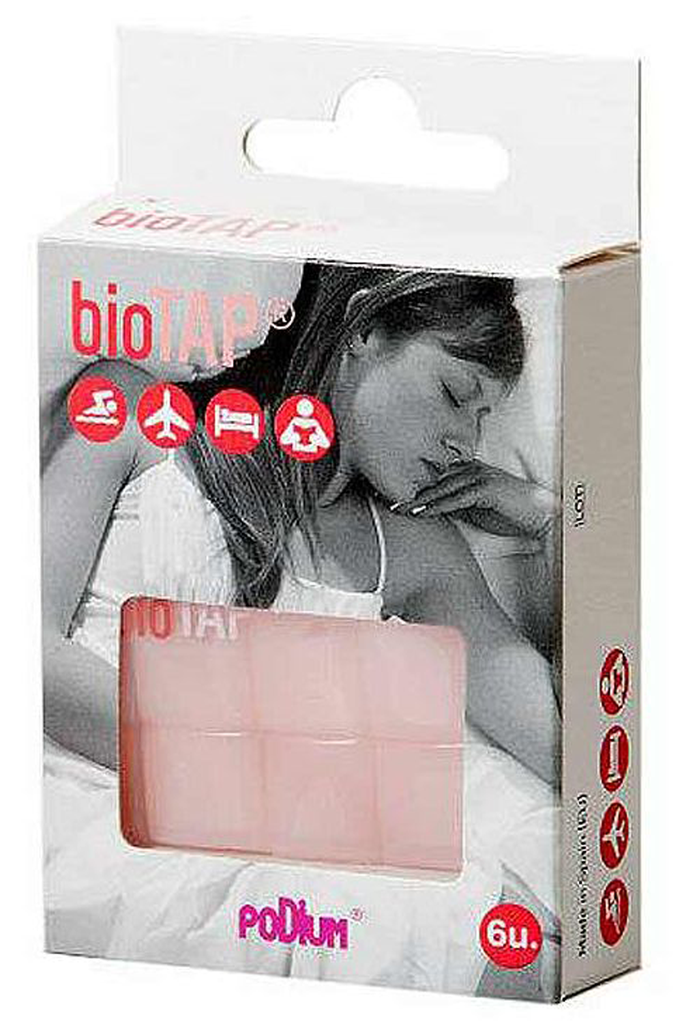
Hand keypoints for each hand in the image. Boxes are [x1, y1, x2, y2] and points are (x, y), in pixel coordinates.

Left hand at [397, 460, 557, 539]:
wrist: (539, 516)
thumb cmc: (508, 512)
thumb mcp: (474, 508)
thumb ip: (452, 504)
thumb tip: (429, 509)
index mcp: (466, 469)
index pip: (432, 473)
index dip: (409, 481)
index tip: (385, 490)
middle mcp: (471, 467)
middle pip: (432, 477)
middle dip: (406, 487)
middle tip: (380, 496)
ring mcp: (479, 476)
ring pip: (441, 487)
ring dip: (417, 498)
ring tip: (395, 507)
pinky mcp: (486, 489)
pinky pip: (456, 498)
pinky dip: (436, 506)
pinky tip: (420, 512)